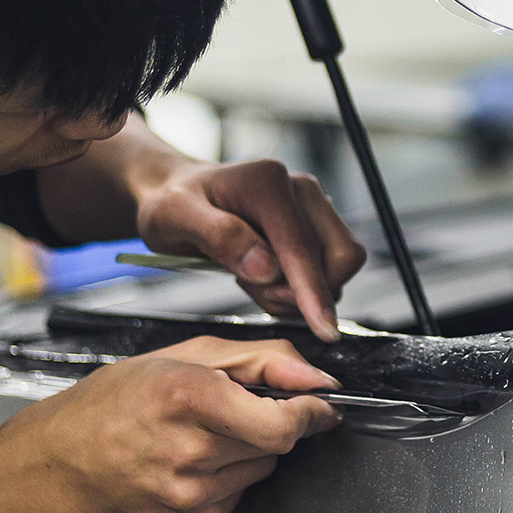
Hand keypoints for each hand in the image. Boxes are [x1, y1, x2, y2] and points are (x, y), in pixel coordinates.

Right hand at [0, 336, 341, 512]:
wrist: (69, 455)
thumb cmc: (122, 398)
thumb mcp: (191, 354)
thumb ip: (267, 360)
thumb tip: (319, 381)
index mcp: (188, 397)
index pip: (283, 422)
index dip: (310, 412)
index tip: (317, 403)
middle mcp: (188, 450)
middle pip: (277, 443)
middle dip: (273, 421)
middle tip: (235, 409)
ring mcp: (189, 493)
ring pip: (264, 468)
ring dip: (251, 448)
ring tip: (205, 434)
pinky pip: (241, 494)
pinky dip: (231, 476)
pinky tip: (194, 462)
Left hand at [134, 159, 367, 340]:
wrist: (178, 192)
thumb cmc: (173, 205)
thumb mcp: (174, 217)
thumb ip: (220, 237)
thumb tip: (266, 268)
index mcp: (267, 183)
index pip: (302, 247)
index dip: (314, 291)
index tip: (324, 329)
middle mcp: (300, 189)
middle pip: (339, 255)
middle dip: (303, 290)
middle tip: (254, 288)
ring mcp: (312, 205)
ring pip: (338, 265)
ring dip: (299, 291)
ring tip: (253, 280)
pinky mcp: (315, 223)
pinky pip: (328, 269)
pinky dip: (299, 287)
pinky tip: (264, 276)